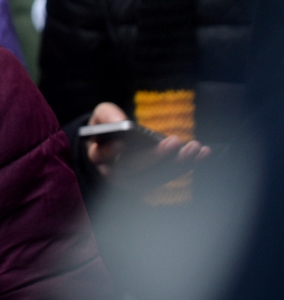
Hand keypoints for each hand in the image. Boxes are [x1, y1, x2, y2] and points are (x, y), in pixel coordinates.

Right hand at [85, 102, 211, 183]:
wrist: (114, 147)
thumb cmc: (109, 128)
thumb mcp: (102, 115)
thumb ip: (108, 115)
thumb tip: (122, 123)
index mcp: (97, 156)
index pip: (101, 156)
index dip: (110, 151)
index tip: (123, 142)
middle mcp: (112, 174)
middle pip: (132, 169)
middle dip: (155, 156)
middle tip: (175, 141)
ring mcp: (132, 183)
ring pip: (155, 177)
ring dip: (178, 163)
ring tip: (196, 147)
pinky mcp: (151, 184)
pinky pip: (169, 177)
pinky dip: (187, 166)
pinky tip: (203, 152)